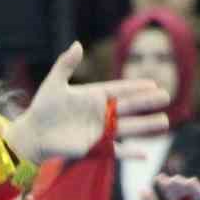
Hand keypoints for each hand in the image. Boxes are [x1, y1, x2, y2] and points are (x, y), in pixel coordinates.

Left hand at [9, 43, 170, 162]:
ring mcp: (99, 131)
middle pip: (129, 107)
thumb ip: (66, 64)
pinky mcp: (94, 148)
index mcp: (93, 96)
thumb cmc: (42, 108)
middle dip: (147, 103)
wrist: (33, 134)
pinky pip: (116, 151)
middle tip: (166, 97)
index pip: (119, 90)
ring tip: (165, 122)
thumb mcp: (54, 83)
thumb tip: (77, 44)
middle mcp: (100, 113)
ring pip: (128, 127)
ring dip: (146, 126)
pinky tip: (145, 155)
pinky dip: (130, 153)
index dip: (136, 87)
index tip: (153, 83)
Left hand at [144, 175, 199, 199]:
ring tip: (178, 180)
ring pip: (194, 191)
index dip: (165, 185)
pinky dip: (199, 189)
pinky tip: (192, 183)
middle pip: (183, 190)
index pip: (171, 193)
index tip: (158, 177)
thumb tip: (142, 190)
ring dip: (187, 184)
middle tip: (168, 179)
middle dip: (176, 183)